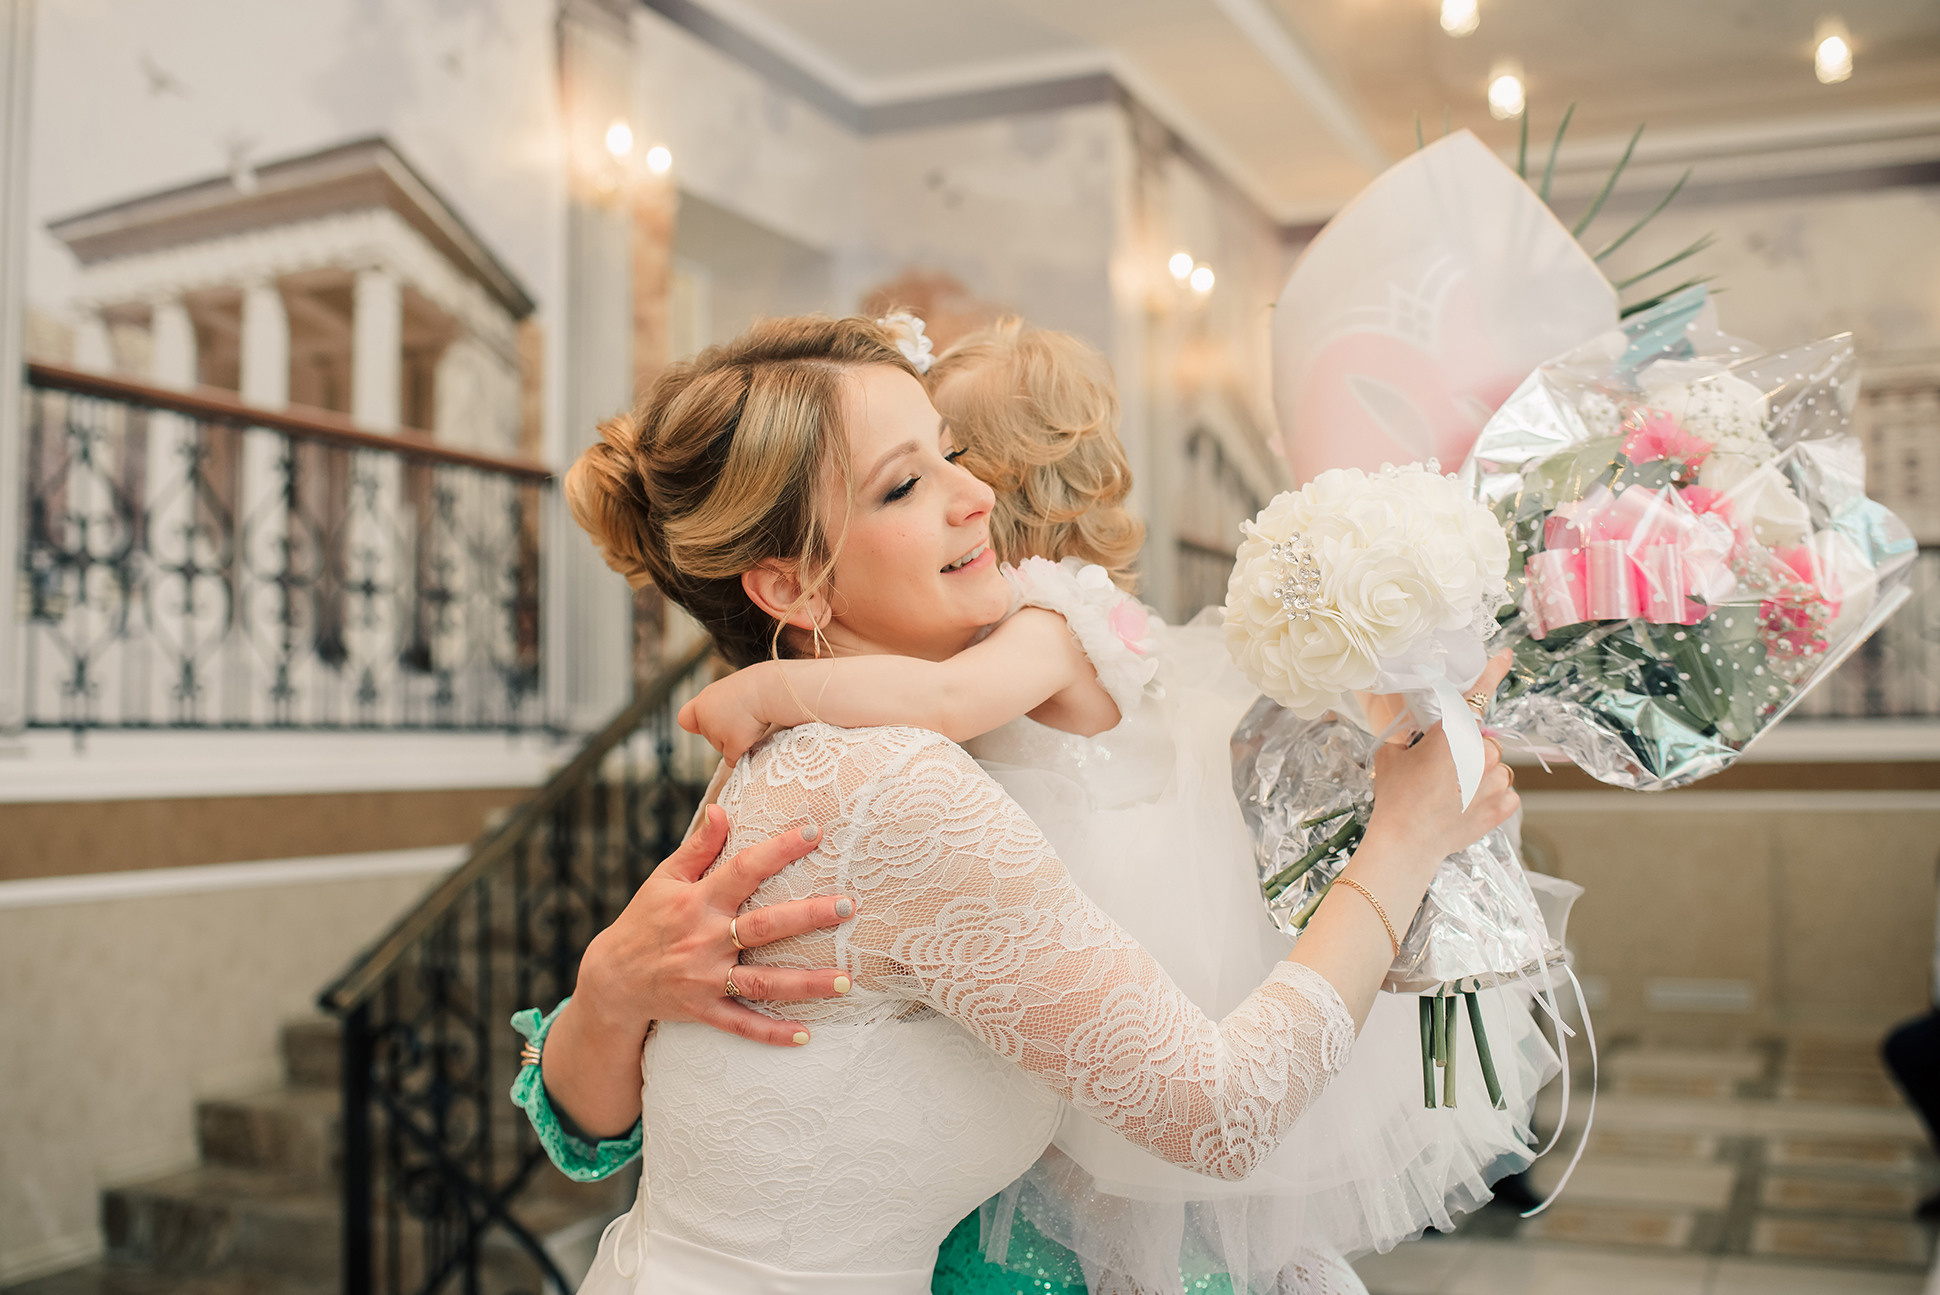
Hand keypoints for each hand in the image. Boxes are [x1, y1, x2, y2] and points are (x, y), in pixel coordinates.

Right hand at [572, 804, 852, 1047]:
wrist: (611, 979)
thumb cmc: (645, 920)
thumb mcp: (664, 879)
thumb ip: (698, 847)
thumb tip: (722, 809)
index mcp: (698, 901)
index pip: (744, 869)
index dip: (778, 850)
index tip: (814, 832)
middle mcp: (705, 939)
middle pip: (765, 926)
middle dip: (808, 916)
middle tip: (848, 906)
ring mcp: (705, 978)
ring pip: (763, 982)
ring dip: (806, 984)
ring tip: (847, 980)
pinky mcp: (704, 1009)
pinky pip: (741, 1023)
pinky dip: (771, 1032)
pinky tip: (805, 1035)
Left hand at [678, 668, 774, 765]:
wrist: (770, 690)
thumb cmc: (757, 686)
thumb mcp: (731, 688)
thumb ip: (720, 704)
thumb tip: (723, 721)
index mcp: (703, 701)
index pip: (685, 719)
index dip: (695, 723)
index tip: (706, 724)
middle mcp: (705, 719)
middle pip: (709, 736)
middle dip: (723, 733)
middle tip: (743, 719)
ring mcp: (718, 733)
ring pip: (721, 748)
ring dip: (734, 742)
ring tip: (751, 725)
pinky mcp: (733, 745)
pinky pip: (732, 759)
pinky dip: (740, 756)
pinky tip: (750, 745)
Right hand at [1363, 652, 1519, 865]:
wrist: (1405, 844)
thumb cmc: (1396, 798)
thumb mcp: (1392, 755)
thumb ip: (1410, 735)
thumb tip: (1415, 725)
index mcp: (1454, 734)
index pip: (1476, 696)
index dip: (1491, 673)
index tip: (1505, 656)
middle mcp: (1482, 753)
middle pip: (1483, 740)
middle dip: (1469, 750)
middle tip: (1443, 771)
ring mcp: (1497, 780)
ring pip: (1496, 767)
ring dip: (1482, 775)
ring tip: (1454, 794)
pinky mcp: (1504, 805)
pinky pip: (1505, 792)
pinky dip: (1490, 797)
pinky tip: (1467, 807)